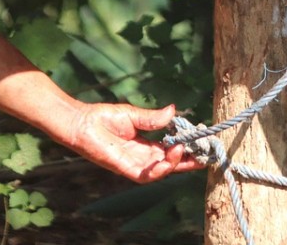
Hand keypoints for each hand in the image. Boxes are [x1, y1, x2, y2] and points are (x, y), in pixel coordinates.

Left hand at [65, 102, 203, 182]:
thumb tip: (174, 111)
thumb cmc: (103, 117)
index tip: (200, 141)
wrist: (81, 123)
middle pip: (169, 163)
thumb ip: (154, 118)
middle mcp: (142, 157)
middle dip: (188, 161)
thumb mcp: (134, 115)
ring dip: (176, 163)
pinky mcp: (125, 168)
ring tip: (187, 150)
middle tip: (205, 154)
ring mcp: (134, 164)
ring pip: (161, 171)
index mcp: (145, 145)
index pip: (169, 150)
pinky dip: (159, 169)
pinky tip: (170, 157)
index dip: (185, 148)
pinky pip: (146, 175)